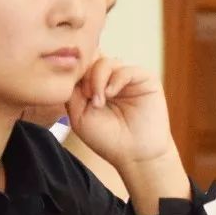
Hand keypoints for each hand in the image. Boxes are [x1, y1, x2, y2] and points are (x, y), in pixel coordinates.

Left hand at [66, 56, 175, 171]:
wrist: (135, 155)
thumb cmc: (107, 139)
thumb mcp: (79, 115)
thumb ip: (73, 91)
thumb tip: (74, 68)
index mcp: (95, 84)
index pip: (81, 65)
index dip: (73, 73)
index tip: (70, 92)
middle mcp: (111, 78)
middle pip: (91, 59)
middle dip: (84, 76)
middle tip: (87, 97)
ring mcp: (128, 77)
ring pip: (106, 62)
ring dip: (96, 79)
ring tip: (98, 102)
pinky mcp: (145, 79)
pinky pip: (125, 69)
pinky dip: (114, 80)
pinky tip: (109, 95)